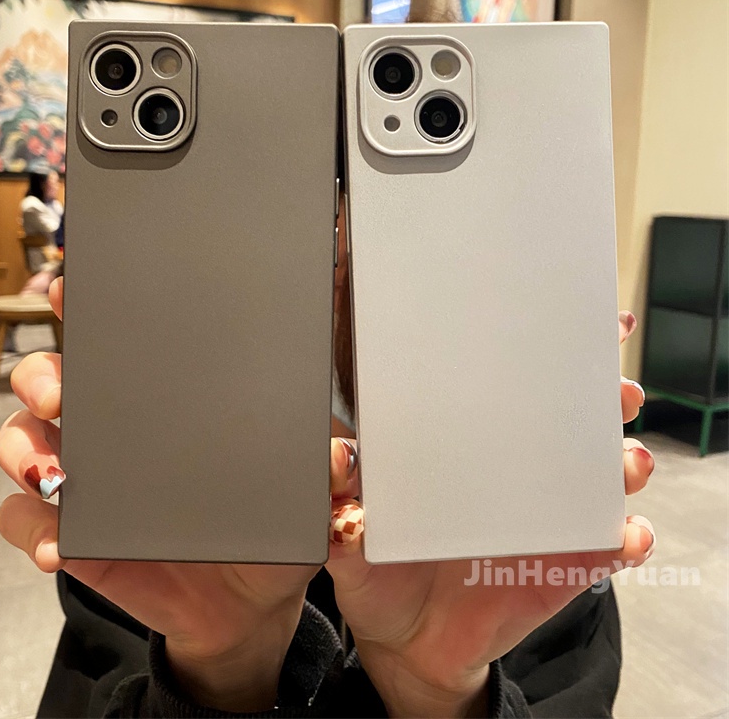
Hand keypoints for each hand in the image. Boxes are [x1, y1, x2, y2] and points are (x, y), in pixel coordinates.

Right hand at [0, 277, 354, 712]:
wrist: (248, 601)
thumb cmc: (271, 527)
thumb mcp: (301, 492)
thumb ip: (322, 471)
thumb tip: (339, 457)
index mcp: (164, 402)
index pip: (116, 341)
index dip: (83, 307)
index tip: (70, 290)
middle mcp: (114, 430)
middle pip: (49, 379)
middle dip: (42, 376)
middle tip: (61, 394)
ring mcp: (86, 481)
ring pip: (22, 443)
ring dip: (24, 449)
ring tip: (55, 475)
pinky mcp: (72, 535)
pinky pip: (25, 522)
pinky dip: (34, 531)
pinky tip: (63, 546)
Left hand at [326, 310, 654, 717]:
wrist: (407, 640)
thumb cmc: (378, 571)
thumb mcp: (348, 533)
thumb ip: (339, 498)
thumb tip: (339, 461)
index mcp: (462, 449)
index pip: (502, 389)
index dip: (535, 354)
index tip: (562, 325)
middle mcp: (509, 473)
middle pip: (568, 419)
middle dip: (601, 394)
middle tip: (613, 389)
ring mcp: (541, 517)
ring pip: (598, 475)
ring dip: (621, 460)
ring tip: (624, 461)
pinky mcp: (562, 566)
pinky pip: (605, 547)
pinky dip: (625, 538)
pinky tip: (626, 535)